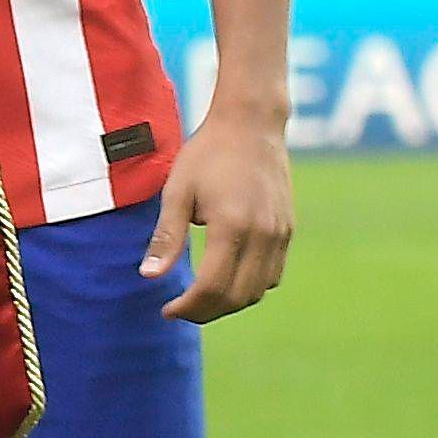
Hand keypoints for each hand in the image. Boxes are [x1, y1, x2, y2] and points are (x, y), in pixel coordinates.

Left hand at [140, 106, 293, 320]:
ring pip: (259, 290)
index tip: (167, 311)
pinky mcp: (288, 229)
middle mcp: (264, 235)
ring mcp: (281, 234)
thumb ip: (166, 237)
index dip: (189, 307)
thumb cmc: (207, 155)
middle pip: (238, 297)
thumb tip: (149, 276)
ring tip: (199, 298)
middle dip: (207, 312)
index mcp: (233, 226)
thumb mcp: (177, 191)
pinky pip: (273, 274)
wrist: (252, 125)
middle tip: (180, 309)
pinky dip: (249, 287)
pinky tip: (225, 278)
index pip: (213, 286)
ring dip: (229, 303)